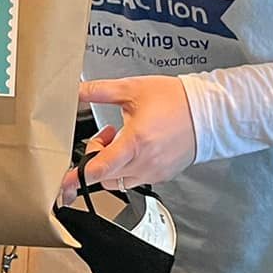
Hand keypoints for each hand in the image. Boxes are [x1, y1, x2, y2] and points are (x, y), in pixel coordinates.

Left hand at [58, 77, 196, 203]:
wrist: (208, 111)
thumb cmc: (175, 100)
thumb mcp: (132, 89)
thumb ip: (100, 91)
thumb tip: (77, 90)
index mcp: (135, 142)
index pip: (98, 168)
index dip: (77, 177)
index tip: (64, 184)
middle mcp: (144, 163)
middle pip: (105, 177)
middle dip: (96, 159)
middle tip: (104, 137)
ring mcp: (155, 172)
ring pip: (119, 181)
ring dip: (112, 165)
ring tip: (121, 140)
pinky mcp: (163, 175)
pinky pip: (136, 179)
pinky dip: (128, 168)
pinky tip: (136, 147)